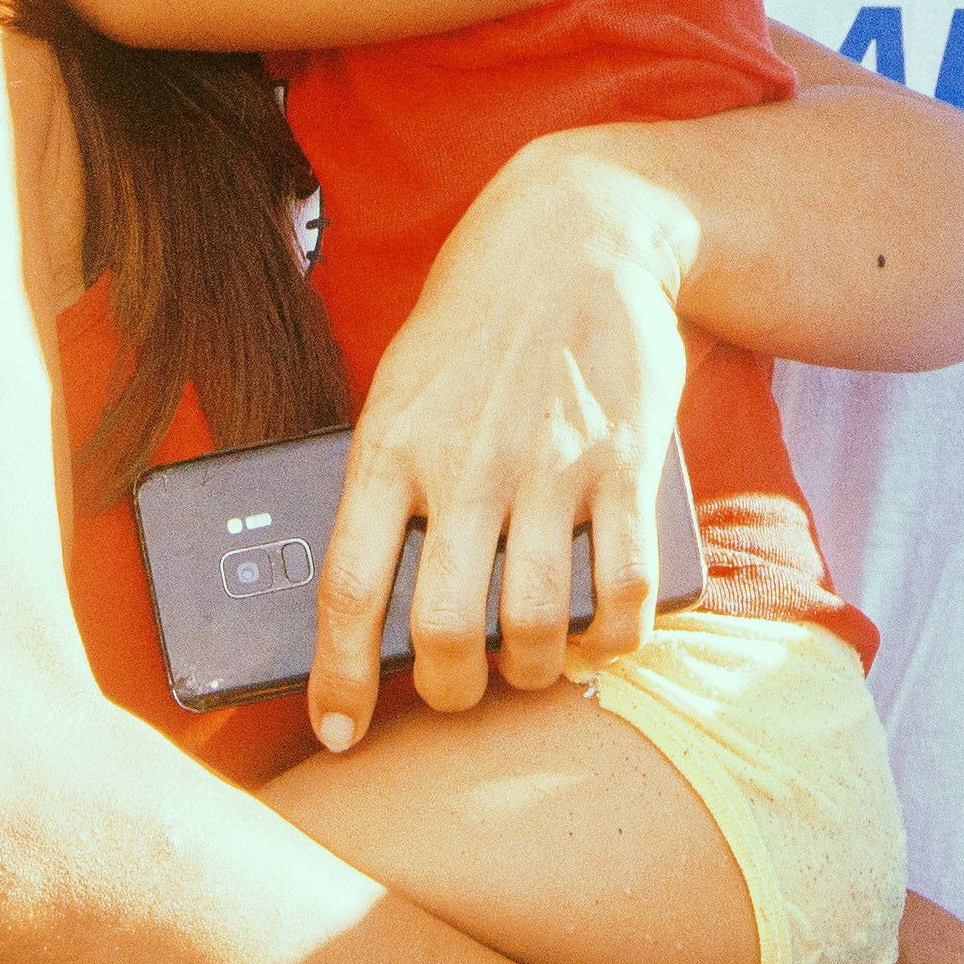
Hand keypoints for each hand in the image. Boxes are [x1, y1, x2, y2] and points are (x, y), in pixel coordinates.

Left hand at [313, 130, 686, 737]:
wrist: (575, 230)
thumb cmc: (476, 325)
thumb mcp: (402, 388)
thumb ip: (389, 483)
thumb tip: (375, 600)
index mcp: (389, 446)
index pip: (348, 592)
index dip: (339, 680)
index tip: (338, 732)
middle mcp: (466, 463)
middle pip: (447, 630)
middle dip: (450, 690)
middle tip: (457, 691)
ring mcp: (550, 464)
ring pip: (536, 623)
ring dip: (534, 671)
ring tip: (531, 666)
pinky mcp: (626, 460)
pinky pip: (625, 584)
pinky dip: (616, 636)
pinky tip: (606, 639)